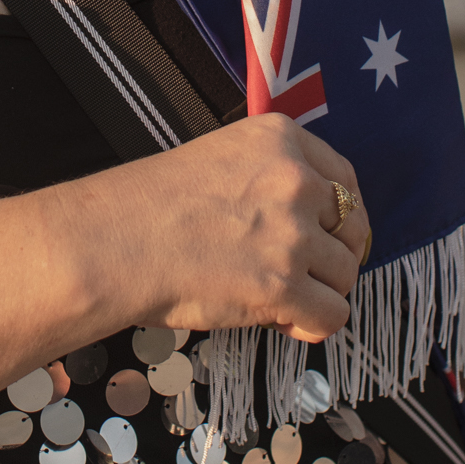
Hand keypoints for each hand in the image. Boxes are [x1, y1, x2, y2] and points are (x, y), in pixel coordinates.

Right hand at [93, 112, 369, 344]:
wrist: (112, 241)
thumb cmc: (150, 204)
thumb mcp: (221, 158)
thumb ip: (270, 176)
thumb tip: (312, 225)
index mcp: (279, 138)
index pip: (345, 179)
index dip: (340, 215)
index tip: (328, 234)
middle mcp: (295, 180)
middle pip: (352, 228)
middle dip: (334, 256)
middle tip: (305, 272)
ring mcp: (293, 234)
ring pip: (345, 275)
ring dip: (319, 292)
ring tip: (281, 296)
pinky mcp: (283, 286)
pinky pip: (333, 315)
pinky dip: (312, 325)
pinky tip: (284, 320)